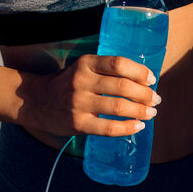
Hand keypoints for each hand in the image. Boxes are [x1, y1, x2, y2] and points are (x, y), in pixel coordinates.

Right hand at [21, 54, 160, 137]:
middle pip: (122, 86)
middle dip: (144, 94)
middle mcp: (82, 81)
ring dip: (140, 110)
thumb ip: (106, 71)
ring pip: (118, 107)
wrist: (37, 101)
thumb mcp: (83, 68)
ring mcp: (79, 103)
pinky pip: (108, 128)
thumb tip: (142, 80)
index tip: (151, 79)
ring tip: (151, 113)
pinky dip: (127, 128)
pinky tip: (138, 127)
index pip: (118, 63)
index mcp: (86, 63)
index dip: (139, 71)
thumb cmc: (68, 83)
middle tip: (156, 99)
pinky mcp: (78, 124)